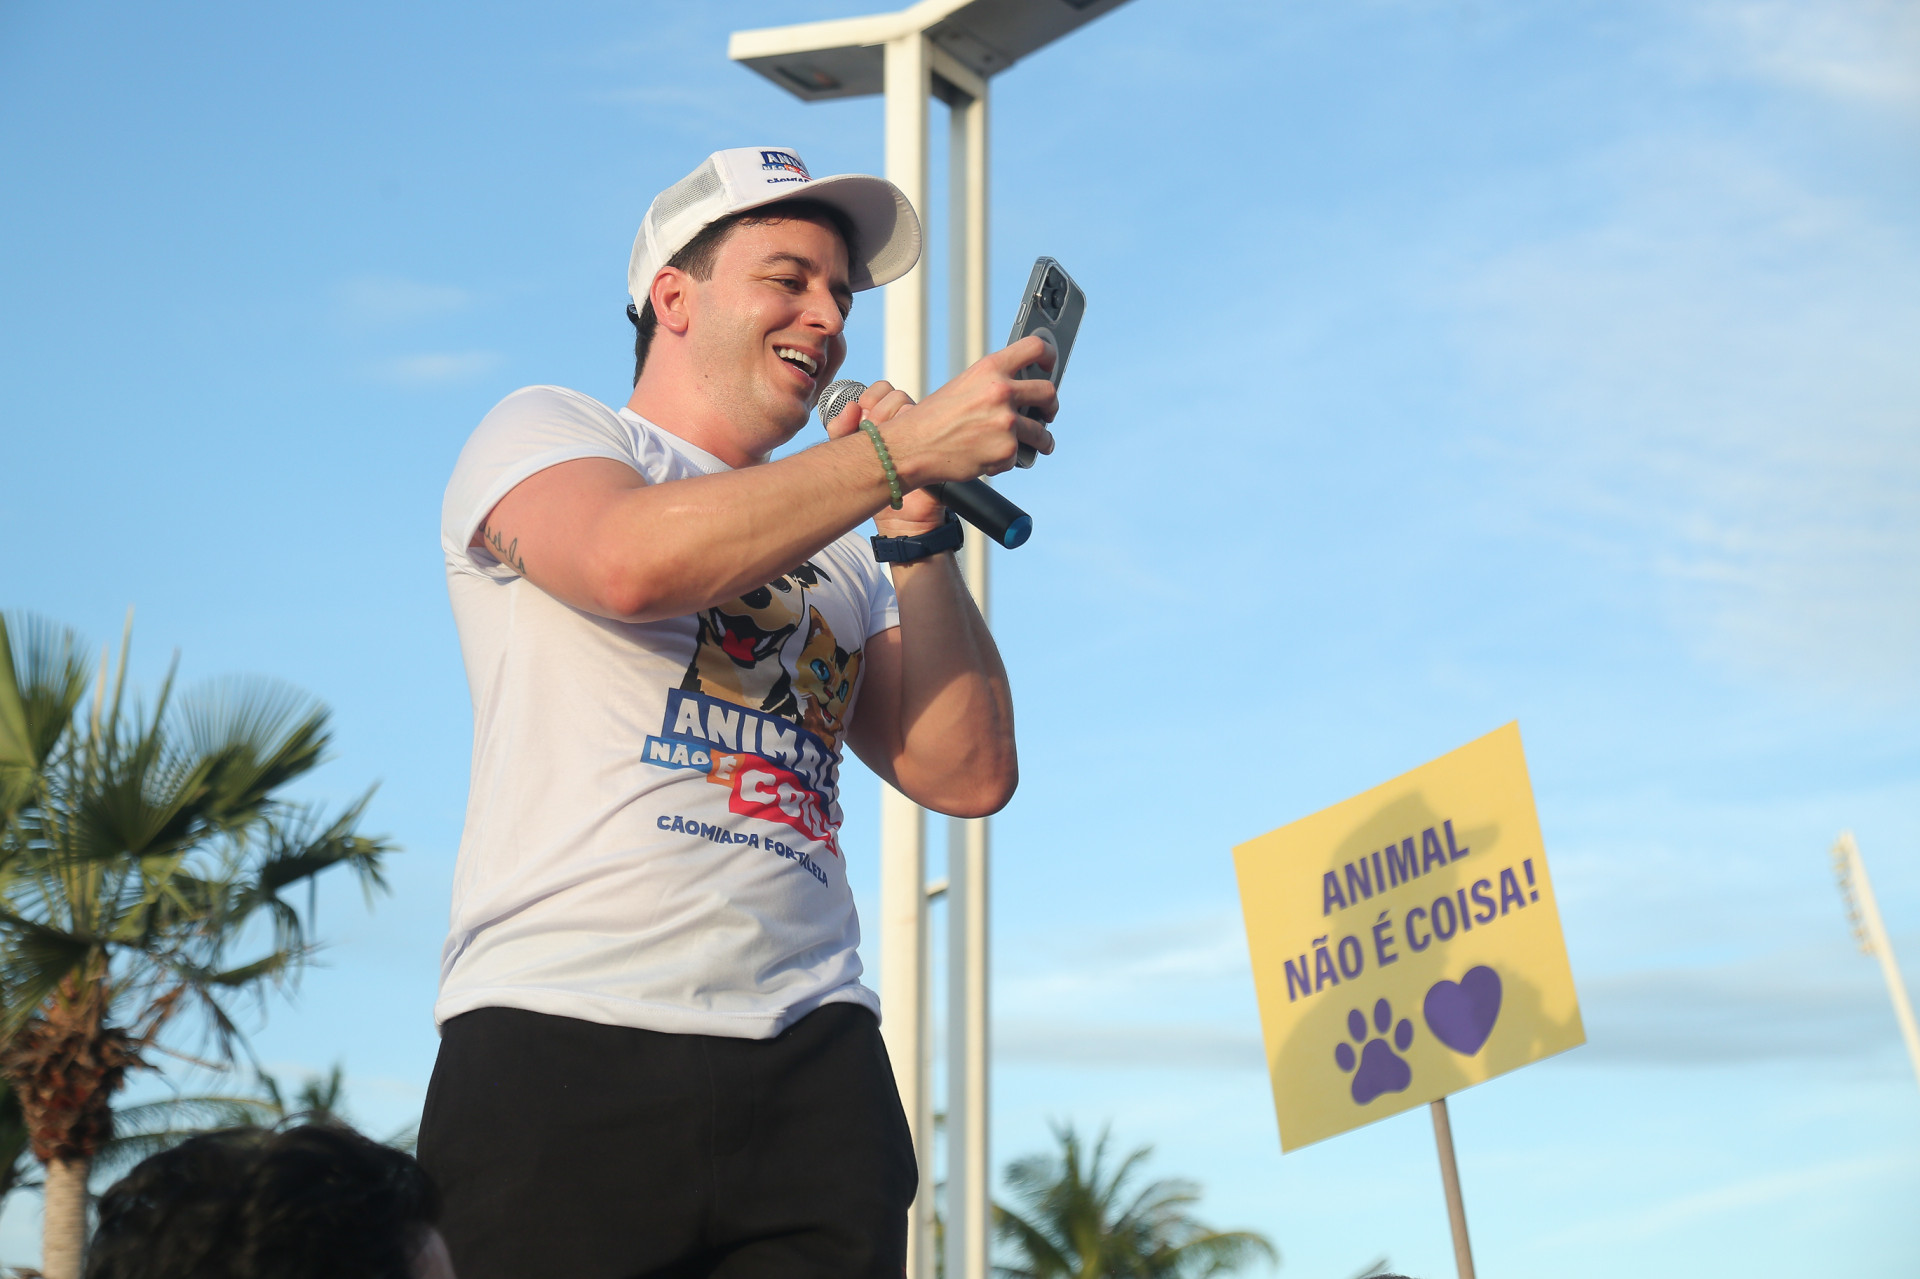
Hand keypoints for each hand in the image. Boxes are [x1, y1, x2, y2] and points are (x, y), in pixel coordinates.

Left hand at [824, 381, 948, 535]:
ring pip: (909, 407)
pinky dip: (912, 437)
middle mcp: (908, 422)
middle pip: (896, 395)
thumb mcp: (848, 456)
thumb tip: (850, 408)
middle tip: (874, 434)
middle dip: (879, 411)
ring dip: (893, 422)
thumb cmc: (875, 486)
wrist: (899, 517)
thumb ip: (840, 431)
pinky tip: (900, 454)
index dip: (871, 398)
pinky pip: (928, 428)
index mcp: (888, 418)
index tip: (861, 417)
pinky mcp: (936, 447)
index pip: (882, 390)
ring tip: (886, 447)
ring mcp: (925, 433)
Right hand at [880, 336, 1058, 491]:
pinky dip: (1006, 460)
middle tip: (1048, 414)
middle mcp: (1002, 391)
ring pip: (1041, 432)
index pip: (1035, 348)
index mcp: (990, 369)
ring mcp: (1006, 422)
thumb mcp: (963, 387)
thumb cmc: (933, 418)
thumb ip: (993, 384)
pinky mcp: (1006, 451)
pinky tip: (989, 457)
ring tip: (1039, 445)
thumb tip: (1023, 393)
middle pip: (1048, 392)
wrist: (912, 447)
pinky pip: (1018, 456)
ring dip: (1042, 441)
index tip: (1050, 367)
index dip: (1049, 356)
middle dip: (1051, 406)